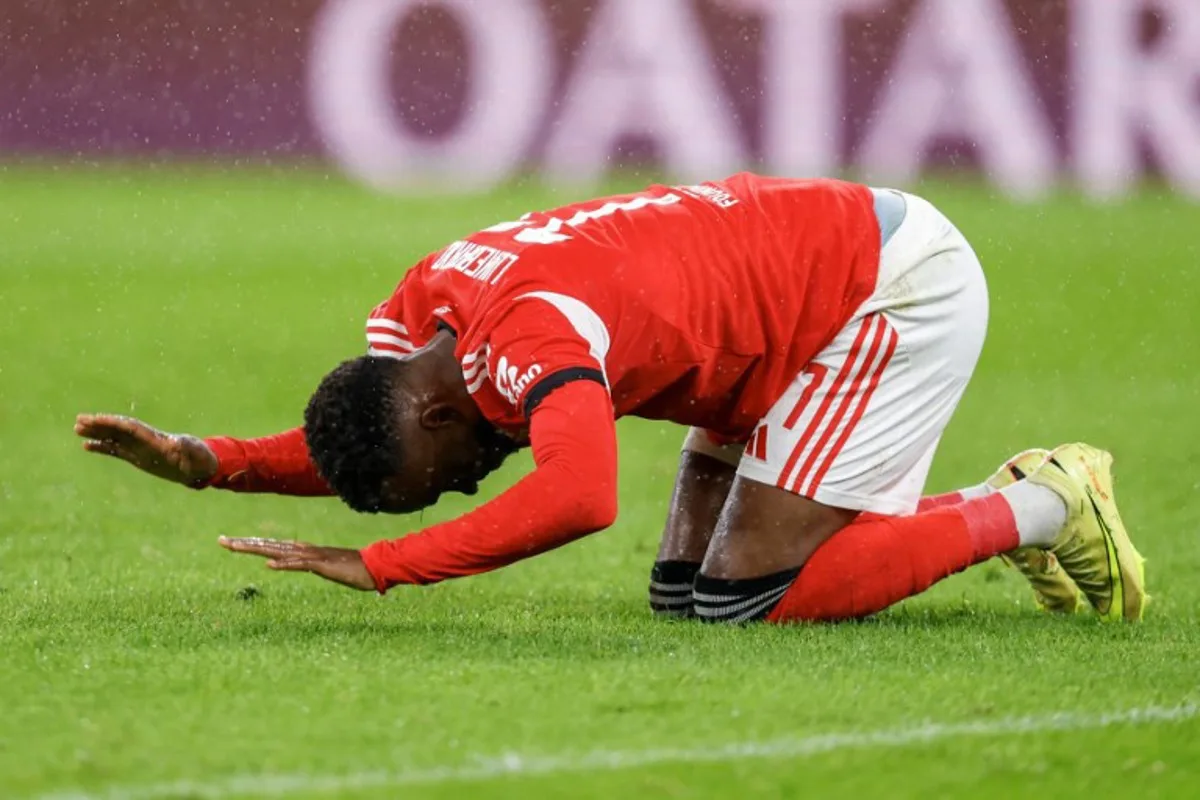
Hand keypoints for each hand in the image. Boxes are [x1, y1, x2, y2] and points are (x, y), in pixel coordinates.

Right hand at [75, 413, 218, 485]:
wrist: (202, 466)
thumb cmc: (201, 458)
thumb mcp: (195, 453)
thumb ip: (187, 447)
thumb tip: (178, 443)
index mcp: (156, 439)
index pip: (130, 428)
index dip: (113, 423)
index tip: (96, 420)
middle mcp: (145, 441)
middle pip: (119, 430)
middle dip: (100, 425)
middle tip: (79, 420)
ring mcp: (141, 449)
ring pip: (115, 438)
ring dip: (97, 433)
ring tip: (77, 429)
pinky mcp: (139, 458)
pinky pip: (117, 451)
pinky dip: (103, 447)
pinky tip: (87, 445)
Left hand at [218, 537, 376, 590]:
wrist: (377, 567)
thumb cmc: (355, 570)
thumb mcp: (328, 569)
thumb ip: (314, 565)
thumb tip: (303, 565)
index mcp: (305, 551)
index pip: (272, 545)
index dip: (252, 543)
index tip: (231, 542)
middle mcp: (305, 550)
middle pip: (269, 545)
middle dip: (244, 543)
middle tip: (221, 541)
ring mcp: (313, 557)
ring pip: (279, 551)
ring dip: (256, 549)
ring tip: (235, 547)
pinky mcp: (323, 565)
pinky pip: (300, 565)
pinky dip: (285, 564)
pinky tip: (270, 565)